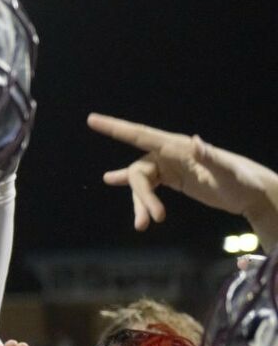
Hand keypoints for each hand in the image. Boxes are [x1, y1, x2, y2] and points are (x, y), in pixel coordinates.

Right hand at [89, 113, 277, 233]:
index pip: (140, 134)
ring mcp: (171, 166)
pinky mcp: (174, 178)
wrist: (253, 193)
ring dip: (141, 203)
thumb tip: (195, 140)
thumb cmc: (244, 181)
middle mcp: (171, 153)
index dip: (115, 128)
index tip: (92, 120)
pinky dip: (137, 192)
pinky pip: (148, 185)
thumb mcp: (229, 172)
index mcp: (179, 147)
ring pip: (142, 182)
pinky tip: (112, 181)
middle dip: (141, 196)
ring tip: (142, 225)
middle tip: (151, 221)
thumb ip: (211, 156)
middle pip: (139, 171)